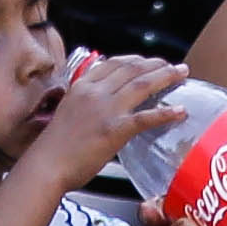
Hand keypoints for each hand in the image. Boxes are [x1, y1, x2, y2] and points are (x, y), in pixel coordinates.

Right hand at [24, 52, 190, 182]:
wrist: (46, 165)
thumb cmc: (54, 148)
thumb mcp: (67, 113)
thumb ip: (86, 104)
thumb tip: (103, 108)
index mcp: (81, 87)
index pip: (113, 63)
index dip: (134, 60)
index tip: (147, 61)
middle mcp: (95, 92)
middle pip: (132, 69)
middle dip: (156, 64)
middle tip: (172, 65)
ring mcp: (106, 109)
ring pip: (142, 84)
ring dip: (165, 76)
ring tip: (180, 75)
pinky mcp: (115, 130)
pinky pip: (146, 117)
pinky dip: (166, 113)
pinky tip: (179, 111)